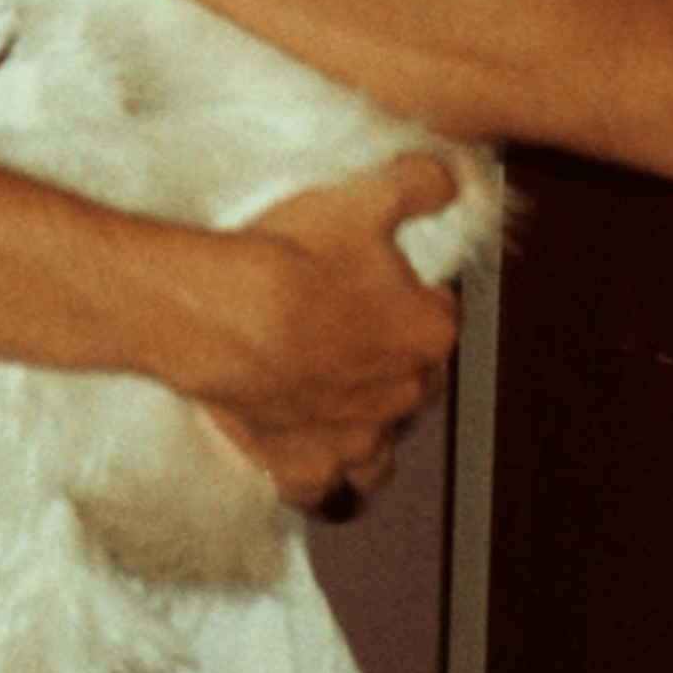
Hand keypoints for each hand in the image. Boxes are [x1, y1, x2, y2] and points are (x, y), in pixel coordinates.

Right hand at [200, 155, 461, 511]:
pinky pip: (325, 493)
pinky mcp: (303, 469)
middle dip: (393, 364)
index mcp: (428, 333)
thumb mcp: (363, 196)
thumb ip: (419, 183)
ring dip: (369, 434)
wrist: (224, 312)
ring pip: (381, 455)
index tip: (380, 280)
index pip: (441, 314)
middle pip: (415, 385)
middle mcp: (402, 397)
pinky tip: (302, 453)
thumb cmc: (293, 258)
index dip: (411, 294)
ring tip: (338, 406)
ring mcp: (354, 442)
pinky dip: (319, 478)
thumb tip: (448, 179)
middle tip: (350, 332)